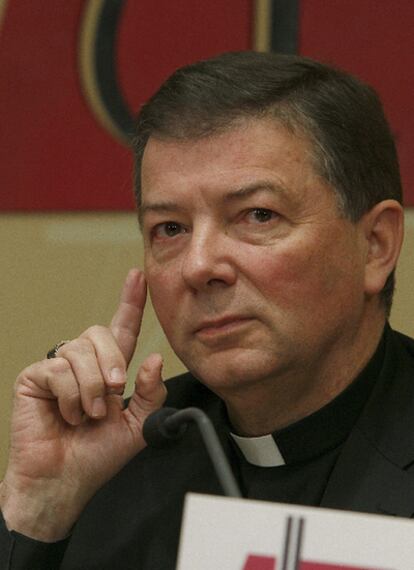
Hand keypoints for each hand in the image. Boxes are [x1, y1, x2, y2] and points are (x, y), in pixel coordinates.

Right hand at [0, 269, 165, 540]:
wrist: (65, 480)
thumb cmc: (98, 455)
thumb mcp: (138, 425)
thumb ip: (150, 393)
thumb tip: (155, 358)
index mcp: (109, 370)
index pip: (122, 329)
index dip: (130, 302)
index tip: (138, 276)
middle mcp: (83, 363)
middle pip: (99, 333)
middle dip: (112, 365)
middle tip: (113, 395)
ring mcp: (58, 367)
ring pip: (80, 351)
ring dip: (91, 387)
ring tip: (88, 414)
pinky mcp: (36, 377)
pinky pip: (59, 369)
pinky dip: (70, 396)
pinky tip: (67, 415)